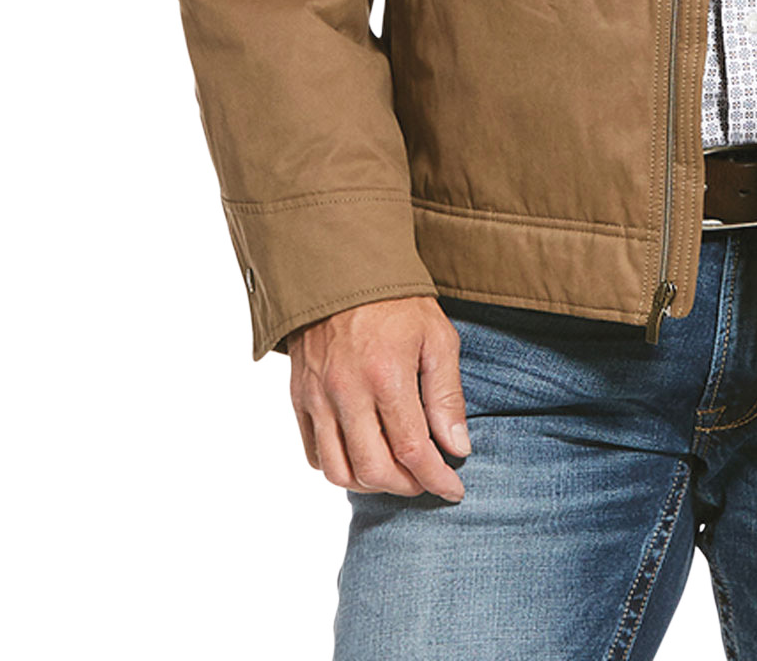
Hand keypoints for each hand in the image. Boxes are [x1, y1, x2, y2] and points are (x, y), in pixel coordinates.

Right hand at [288, 295, 470, 498]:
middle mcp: (347, 392)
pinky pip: (313, 453)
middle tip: (427, 480)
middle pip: (375, 470)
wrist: (341, 267)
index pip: (414, 451)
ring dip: (371, 484)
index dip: (437, 479)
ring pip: (339, 471)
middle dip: (407, 487)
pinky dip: (338, 467)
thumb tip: (457, 448)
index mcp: (387, 375)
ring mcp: (317, 396)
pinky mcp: (298, 396)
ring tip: (396, 473)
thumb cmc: (396, 301)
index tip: (454, 490)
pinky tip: (362, 456)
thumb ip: (447, 395)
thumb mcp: (437, 337)